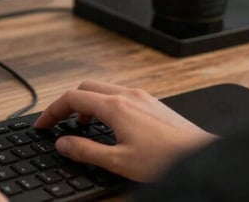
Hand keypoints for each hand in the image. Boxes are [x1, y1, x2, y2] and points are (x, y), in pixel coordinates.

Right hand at [34, 80, 217, 181]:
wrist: (204, 160)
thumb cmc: (167, 161)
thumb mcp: (118, 161)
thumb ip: (85, 151)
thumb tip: (62, 143)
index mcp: (115, 106)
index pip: (71, 98)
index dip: (52, 111)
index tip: (43, 125)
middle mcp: (128, 95)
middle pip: (85, 88)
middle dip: (68, 104)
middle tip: (60, 123)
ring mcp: (142, 97)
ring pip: (103, 90)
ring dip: (87, 104)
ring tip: (83, 126)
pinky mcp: (153, 104)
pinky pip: (120, 95)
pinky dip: (105, 105)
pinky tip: (110, 125)